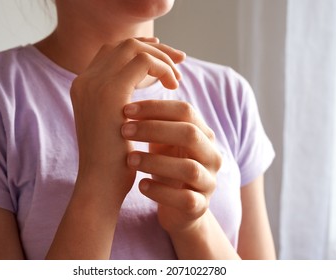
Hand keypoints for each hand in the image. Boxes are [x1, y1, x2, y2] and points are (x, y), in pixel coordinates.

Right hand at [70, 38, 184, 205]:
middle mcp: (85, 80)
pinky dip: (162, 68)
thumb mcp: (113, 123)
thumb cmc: (111, 160)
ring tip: (176, 78)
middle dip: (154, 49)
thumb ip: (120, 101)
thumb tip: (142, 81)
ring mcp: (95, 84)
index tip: (162, 62)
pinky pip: (144, 62)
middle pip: (123, 45)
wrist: (100, 184)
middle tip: (178, 60)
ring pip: (134, 48)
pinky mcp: (111, 92)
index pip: (112, 53)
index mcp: (83, 87)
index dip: (139, 52)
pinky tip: (173, 86)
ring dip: (160, 58)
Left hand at [122, 100, 221, 232]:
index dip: (156, 107)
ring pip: (188, 168)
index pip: (186, 111)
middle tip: (124, 130)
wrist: (179, 206)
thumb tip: (127, 92)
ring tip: (129, 159)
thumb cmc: (167, 166)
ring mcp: (208, 182)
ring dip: (154, 161)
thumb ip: (154, 121)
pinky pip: (185, 199)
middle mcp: (212, 155)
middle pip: (190, 134)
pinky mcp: (200, 207)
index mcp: (203, 134)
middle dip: (154, 129)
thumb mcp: (162, 142)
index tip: (126, 110)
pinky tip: (141, 185)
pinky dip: (161, 192)